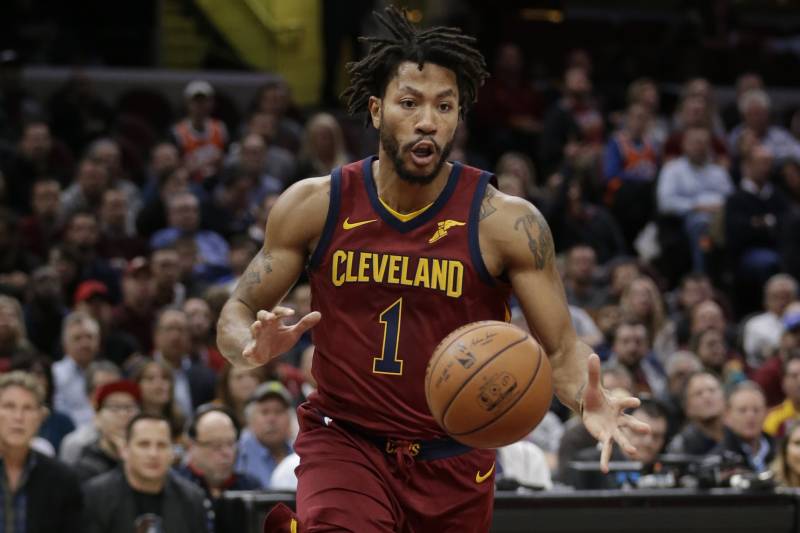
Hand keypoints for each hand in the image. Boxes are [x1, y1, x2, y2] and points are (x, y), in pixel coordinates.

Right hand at [242, 306, 321, 367]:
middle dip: (266, 315)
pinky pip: (248, 350)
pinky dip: (247, 351)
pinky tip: (247, 353)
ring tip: (256, 325)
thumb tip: (319, 314)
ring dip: (255, 327)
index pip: (278, 311)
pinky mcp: (252, 349)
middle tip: (271, 317)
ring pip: (254, 329)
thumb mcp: (292, 333)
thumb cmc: (278, 340)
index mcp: (274, 320)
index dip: (284, 311)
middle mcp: (264, 326)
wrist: (263, 355)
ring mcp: (257, 337)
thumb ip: (304, 324)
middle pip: (262, 315)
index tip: (292, 313)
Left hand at [580, 353, 650, 472]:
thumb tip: (593, 354)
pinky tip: (604, 470)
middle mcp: (619, 419)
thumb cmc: (595, 396)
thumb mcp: (591, 385)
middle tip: (648, 430)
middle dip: (638, 426)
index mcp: (618, 404)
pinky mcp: (604, 437)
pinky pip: (606, 450)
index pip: (625, 402)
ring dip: (627, 445)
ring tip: (634, 453)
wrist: (591, 408)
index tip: (636, 402)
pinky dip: (604, 459)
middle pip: (630, 423)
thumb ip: (593, 372)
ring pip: (622, 438)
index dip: (630, 402)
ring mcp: (613, 429)